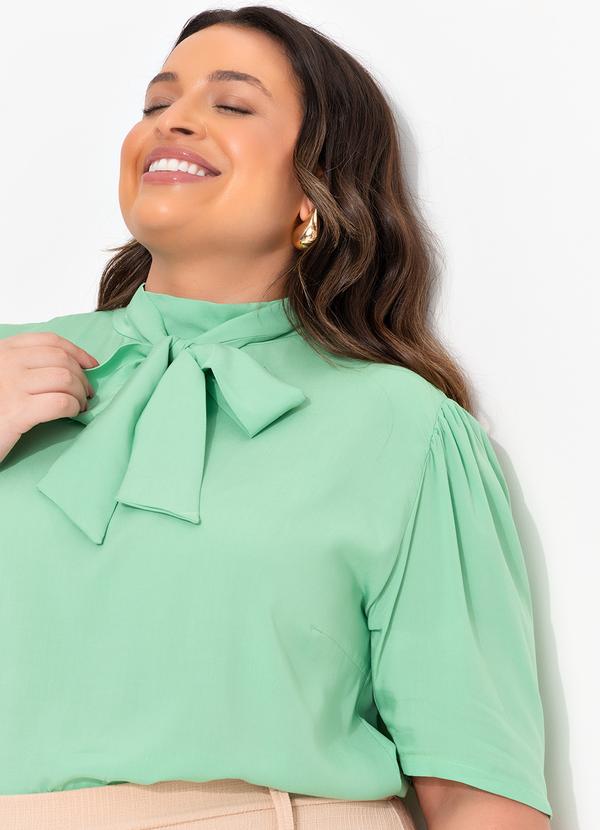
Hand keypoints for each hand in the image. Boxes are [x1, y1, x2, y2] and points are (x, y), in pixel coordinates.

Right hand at [0, 331, 98, 463]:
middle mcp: (7, 362)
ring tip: (79, 406)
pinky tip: (71, 414)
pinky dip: (73, 408)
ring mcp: (11, 385)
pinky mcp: (17, 411)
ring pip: (65, 378)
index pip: (50, 340)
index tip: (91, 365)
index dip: (77, 352)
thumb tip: (68, 366)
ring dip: (80, 394)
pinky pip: (60, 402)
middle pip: (62, 359)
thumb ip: (24, 366)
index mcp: (3, 350)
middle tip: (86, 394)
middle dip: (82, 377)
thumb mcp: (1, 376)